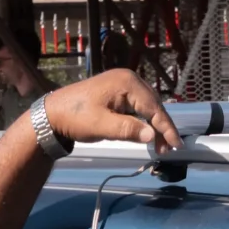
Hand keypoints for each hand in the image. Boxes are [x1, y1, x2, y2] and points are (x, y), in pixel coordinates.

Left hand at [43, 69, 179, 154]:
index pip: (153, 106)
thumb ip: (127, 129)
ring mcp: (123, 84)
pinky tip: (147, 134)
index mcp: (126, 82)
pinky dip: (144, 121)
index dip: (166, 127)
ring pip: (147, 106)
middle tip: (169, 149)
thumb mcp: (101, 126)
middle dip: (162, 127)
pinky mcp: (118, 93)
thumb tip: (152, 136)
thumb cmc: (75, 118)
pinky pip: (138, 106)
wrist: (52, 114)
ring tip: (160, 146)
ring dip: (154, 125)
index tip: (176, 144)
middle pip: (153, 105)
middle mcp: (128, 79)